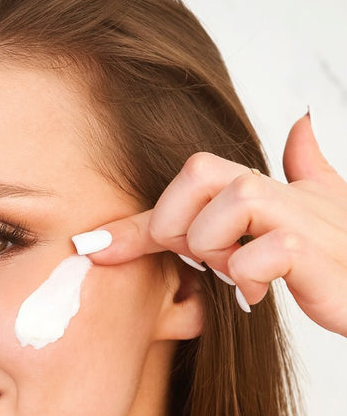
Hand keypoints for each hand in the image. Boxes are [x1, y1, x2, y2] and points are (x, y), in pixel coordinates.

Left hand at [73, 114, 346, 336]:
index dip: (138, 219)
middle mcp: (279, 191)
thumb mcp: (304, 219)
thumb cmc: (338, 257)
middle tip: (204, 257)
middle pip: (200, 172)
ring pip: (229, 205)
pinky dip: (249, 278)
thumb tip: (301, 122)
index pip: (189, 179)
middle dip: (183, 224)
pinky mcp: (314, 252)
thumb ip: (299, 170)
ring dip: (217, 251)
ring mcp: (299, 218)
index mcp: (265, 186)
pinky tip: (258, 293)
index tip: (93, 248)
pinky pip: (261, 253)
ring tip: (236, 273)